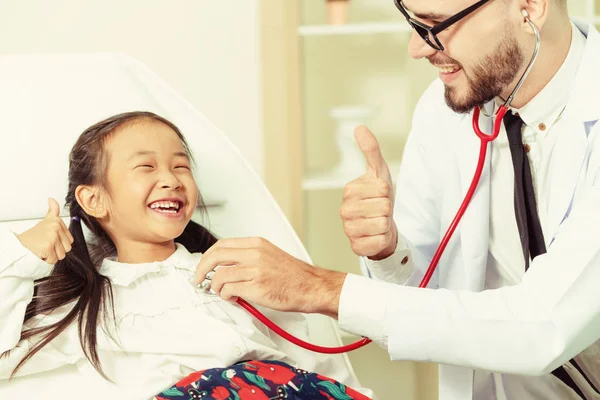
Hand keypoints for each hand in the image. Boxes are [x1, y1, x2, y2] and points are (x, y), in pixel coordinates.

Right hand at [16, 198, 73, 263]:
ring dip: (52, 255)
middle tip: (45, 245)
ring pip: (62, 254)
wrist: (19, 246)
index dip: (59, 243)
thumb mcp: (45, 221)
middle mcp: (56, 227)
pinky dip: (47, 259)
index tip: (49, 239)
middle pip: (67, 248)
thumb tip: (52, 199)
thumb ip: (53, 211)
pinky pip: (54, 259)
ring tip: (42, 248)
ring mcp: (52, 236)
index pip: (69, 240)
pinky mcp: (48, 246)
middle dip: (57, 250)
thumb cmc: (33, 236)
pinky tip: (40, 253)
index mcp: (57, 221)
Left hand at [194, 238, 346, 316]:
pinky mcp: (257, 287)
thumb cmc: (293, 275)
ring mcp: (255, 270)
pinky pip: (229, 290)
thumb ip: (248, 256)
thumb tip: (224, 265)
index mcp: (256, 244)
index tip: (203, 266)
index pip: (221, 245)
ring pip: (219, 276)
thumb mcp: (269, 255)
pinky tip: (233, 297)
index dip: (207, 257)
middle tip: (199, 280)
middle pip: (215, 257)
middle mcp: (254, 254)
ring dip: (215, 287)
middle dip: (202, 270)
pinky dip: (226, 296)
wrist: (311, 287)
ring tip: (221, 292)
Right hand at [340, 125, 397, 259]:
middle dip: (388, 209)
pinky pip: (380, 241)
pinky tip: (376, 236)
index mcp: (349, 191)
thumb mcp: (378, 172)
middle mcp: (344, 210)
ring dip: (387, 224)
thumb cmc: (378, 198)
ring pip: (383, 224)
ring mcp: (349, 230)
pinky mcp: (356, 247)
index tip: (379, 196)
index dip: (387, 192)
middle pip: (383, 206)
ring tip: (379, 222)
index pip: (383, 188)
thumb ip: (370, 150)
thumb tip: (359, 128)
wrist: (380, 226)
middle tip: (380, 210)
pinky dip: (384, 239)